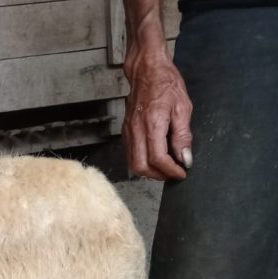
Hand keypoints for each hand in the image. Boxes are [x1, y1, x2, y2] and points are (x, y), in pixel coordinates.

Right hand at [123, 52, 192, 179]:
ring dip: (149, 170)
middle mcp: (137, 130)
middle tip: (172, 173)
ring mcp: (129, 132)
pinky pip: (131, 153)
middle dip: (158, 175)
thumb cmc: (166, 84)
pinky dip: (143, 161)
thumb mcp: (183, 107)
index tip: (182, 172)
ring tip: (165, 167)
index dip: (171, 170)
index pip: (158, 158)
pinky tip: (156, 156)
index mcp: (153, 124)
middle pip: (140, 166)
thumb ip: (183, 135)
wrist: (146, 70)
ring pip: (133, 163)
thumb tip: (185, 158)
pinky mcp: (126, 131)